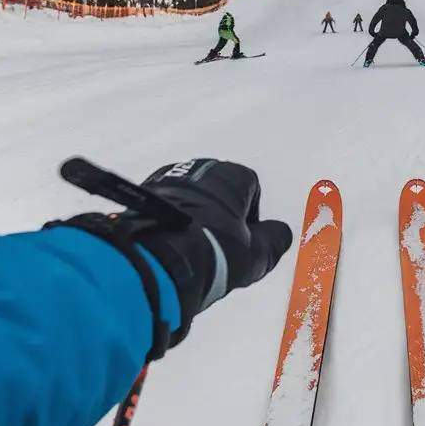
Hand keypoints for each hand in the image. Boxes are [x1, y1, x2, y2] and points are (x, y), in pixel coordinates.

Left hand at [55, 159, 291, 356]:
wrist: (160, 257)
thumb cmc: (217, 250)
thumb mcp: (257, 253)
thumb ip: (275, 240)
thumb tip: (282, 233)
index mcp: (231, 175)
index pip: (251, 187)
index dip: (250, 217)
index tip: (244, 242)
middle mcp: (199, 168)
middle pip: (217, 191)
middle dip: (220, 215)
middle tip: (218, 248)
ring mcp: (167, 179)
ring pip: (189, 198)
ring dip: (194, 219)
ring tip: (192, 250)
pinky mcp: (142, 195)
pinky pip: (166, 208)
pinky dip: (171, 223)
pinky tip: (171, 247)